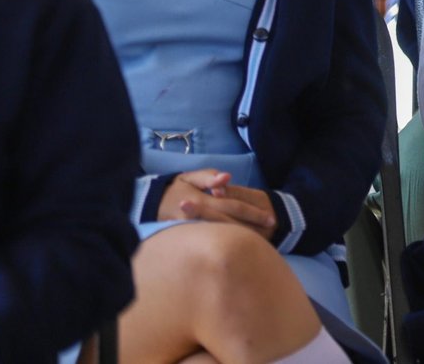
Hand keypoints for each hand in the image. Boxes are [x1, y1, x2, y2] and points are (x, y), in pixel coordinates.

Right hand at [159, 169, 278, 236]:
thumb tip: (226, 178)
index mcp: (202, 201)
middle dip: (253, 228)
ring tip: (265, 240)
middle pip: (231, 225)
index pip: (233, 207)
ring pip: (223, 238)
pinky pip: (213, 244)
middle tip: (273, 230)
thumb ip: (208, 176)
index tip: (271, 219)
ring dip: (243, 239)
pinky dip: (228, 245)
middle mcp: (199, 219)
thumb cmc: (174, 187)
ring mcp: (193, 233)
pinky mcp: (188, 244)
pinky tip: (243, 247)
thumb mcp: (189, 177)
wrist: (149, 205)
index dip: (252, 213)